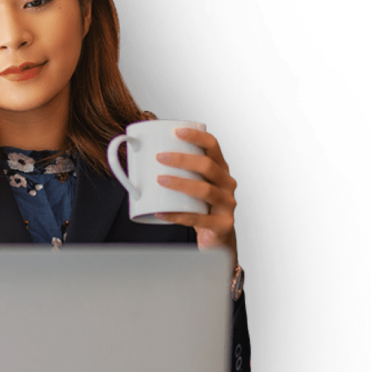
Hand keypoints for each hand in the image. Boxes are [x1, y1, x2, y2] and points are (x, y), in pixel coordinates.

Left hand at [154, 127, 237, 263]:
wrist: (217, 240)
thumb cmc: (201, 208)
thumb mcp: (193, 185)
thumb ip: (177, 171)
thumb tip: (143, 155)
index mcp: (221, 170)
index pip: (213, 146)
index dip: (196, 136)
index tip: (176, 132)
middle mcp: (227, 184)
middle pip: (208, 166)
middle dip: (182, 159)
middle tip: (160, 158)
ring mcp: (227, 204)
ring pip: (205, 190)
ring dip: (180, 183)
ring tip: (160, 180)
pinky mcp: (222, 224)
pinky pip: (198, 219)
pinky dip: (177, 215)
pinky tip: (161, 212)